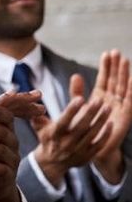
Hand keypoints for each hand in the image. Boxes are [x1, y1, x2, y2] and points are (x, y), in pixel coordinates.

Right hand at [30, 72, 109, 185]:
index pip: (63, 122)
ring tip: (108, 108)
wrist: (52, 163)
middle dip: (90, 113)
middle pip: (80, 127)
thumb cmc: (48, 139)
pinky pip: (98, 145)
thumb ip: (39, 114)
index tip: (80, 99)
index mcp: (53, 135)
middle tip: (99, 100)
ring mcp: (77, 151)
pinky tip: (110, 124)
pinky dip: (105, 135)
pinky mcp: (87, 157)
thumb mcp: (41, 127)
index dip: (71, 111)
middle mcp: (65, 144)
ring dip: (100, 121)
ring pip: (91, 135)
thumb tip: (35, 103)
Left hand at [88, 49, 130, 182]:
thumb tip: (75, 75)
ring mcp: (119, 108)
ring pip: (123, 88)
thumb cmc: (82, 129)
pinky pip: (130, 102)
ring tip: (125, 61)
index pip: (104, 79)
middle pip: (115, 80)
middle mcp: (111, 101)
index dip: (106, 67)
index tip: (106, 53)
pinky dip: (131, 91)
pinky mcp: (124, 117)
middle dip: (116, 67)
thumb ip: (76, 93)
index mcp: (100, 98)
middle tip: (116, 52)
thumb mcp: (77, 108)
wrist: (87, 149)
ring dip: (125, 75)